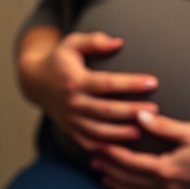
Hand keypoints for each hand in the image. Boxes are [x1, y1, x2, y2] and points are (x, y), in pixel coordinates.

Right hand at [18, 29, 159, 152]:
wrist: (35, 81)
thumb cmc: (60, 60)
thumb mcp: (72, 43)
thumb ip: (94, 41)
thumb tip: (118, 42)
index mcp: (76, 81)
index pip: (107, 83)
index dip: (130, 83)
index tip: (153, 82)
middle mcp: (73, 102)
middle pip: (106, 110)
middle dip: (131, 111)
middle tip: (154, 110)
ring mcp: (71, 119)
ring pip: (98, 130)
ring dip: (120, 133)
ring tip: (142, 131)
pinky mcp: (70, 130)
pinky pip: (88, 142)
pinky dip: (105, 147)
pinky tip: (122, 148)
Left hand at [91, 111, 189, 188]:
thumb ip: (163, 125)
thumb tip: (139, 116)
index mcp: (167, 168)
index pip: (131, 163)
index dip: (112, 154)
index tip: (98, 145)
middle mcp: (166, 185)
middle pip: (129, 180)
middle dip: (109, 170)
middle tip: (93, 160)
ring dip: (118, 185)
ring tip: (103, 176)